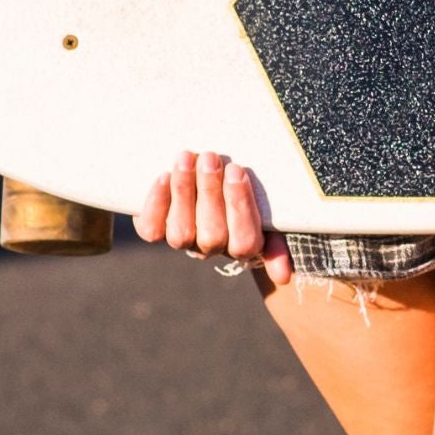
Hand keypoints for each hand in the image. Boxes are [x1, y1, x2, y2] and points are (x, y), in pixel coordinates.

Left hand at [136, 150, 294, 284]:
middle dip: (211, 192)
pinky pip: (151, 229)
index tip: (237, 170)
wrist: (205, 183)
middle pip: (212, 234)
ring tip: (187, 158)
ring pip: (181, 231)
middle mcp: (211, 248)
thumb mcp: (267, 212)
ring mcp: (183, 240)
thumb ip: (277, 238)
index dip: (240, 207)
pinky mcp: (155, 230)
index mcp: (244, 245)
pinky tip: (164, 176)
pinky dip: (155, 204)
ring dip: (183, 192)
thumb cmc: (243, 193)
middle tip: (211, 158)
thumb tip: (283, 276)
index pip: (245, 241)